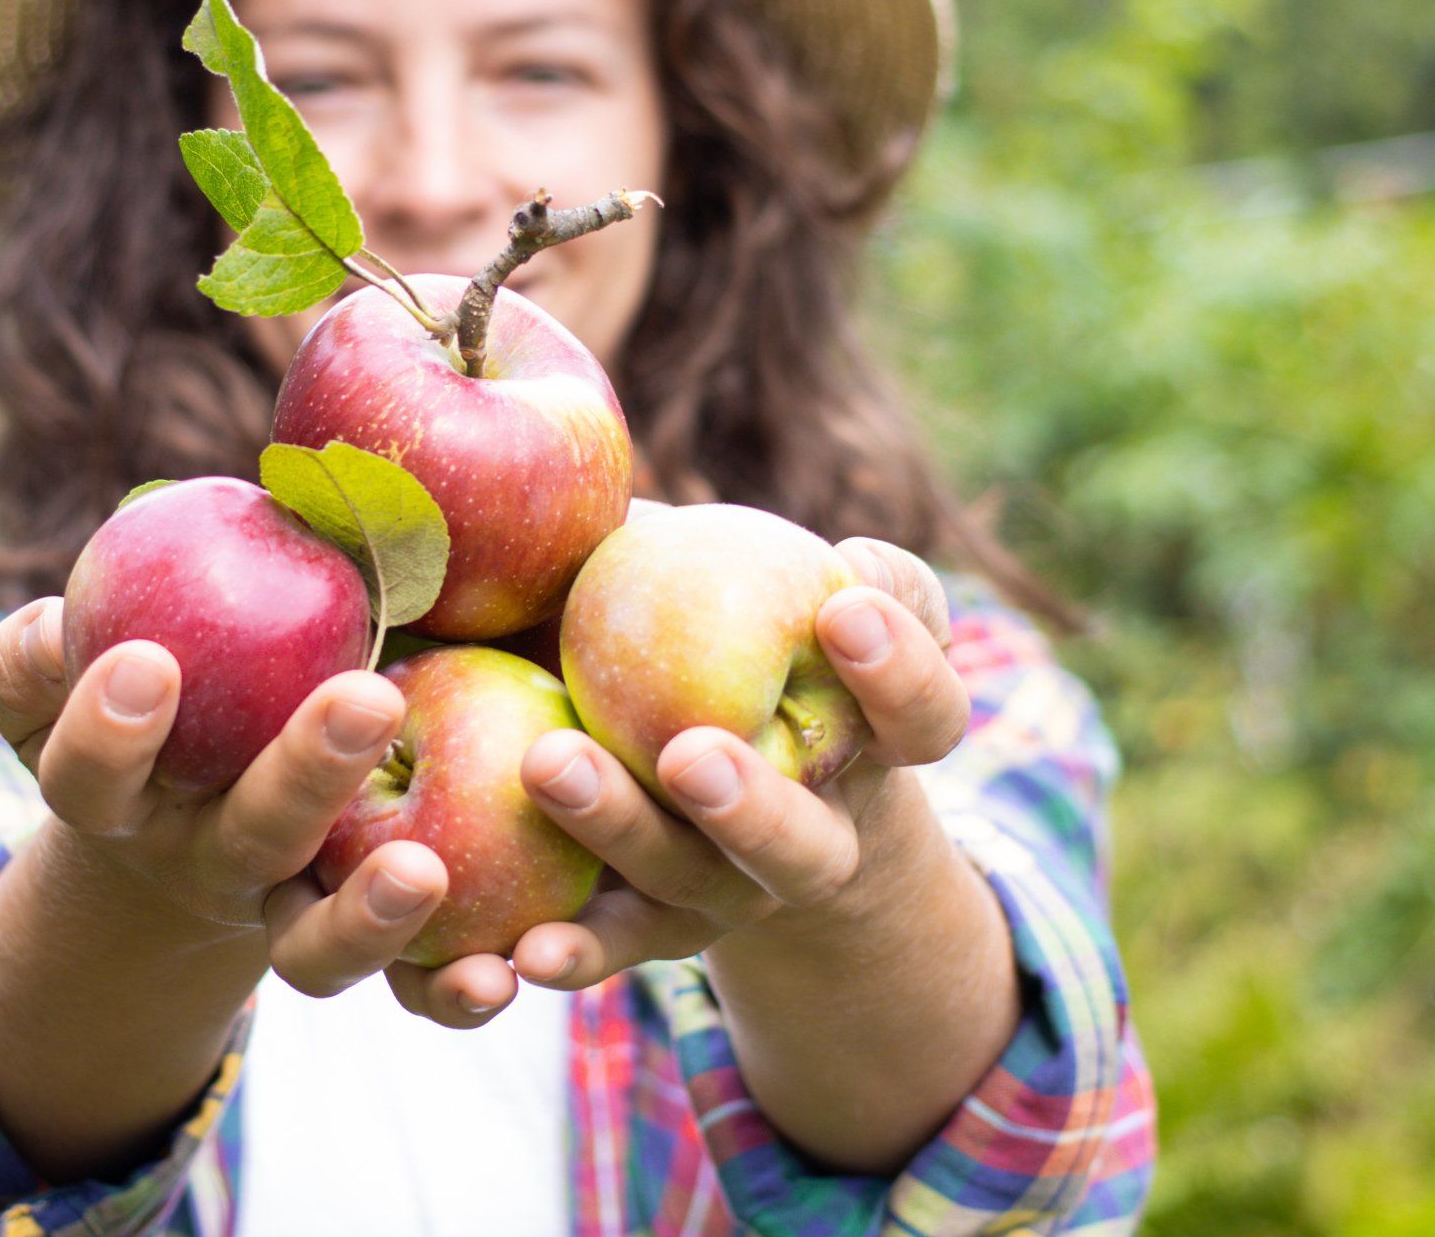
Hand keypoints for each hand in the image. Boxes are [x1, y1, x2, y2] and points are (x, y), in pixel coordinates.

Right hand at [0, 596, 457, 999]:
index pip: (89, 771)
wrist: (187, 817)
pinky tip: (497, 978)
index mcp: (124, 794)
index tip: (149, 659)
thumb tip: (95, 584)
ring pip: (310, 945)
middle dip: (301, 775)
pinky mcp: (350, 947)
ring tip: (424, 872)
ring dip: (365, 915)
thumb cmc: (156, 690)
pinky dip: (444, 992)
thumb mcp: (103, 659)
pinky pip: (400, 988)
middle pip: (245, 835)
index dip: (106, 729)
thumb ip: (91, 616)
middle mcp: (201, 857)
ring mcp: (278, 911)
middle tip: (367, 698)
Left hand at [459, 538, 965, 999]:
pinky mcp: (653, 927)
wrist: (725, 763)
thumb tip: (677, 494)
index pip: (925, 715)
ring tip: (547, 764)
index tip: (842, 605)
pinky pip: (614, 946)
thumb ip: (759, 540)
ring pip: (691, 883)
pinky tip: (521, 949)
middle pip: (805, 847)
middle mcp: (818, 839)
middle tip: (691, 752)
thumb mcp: (771, 578)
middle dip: (753, 808)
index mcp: (876, 742)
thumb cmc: (754, 630)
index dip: (900, 669)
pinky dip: (575, 950)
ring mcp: (734, 894)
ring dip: (622, 832)